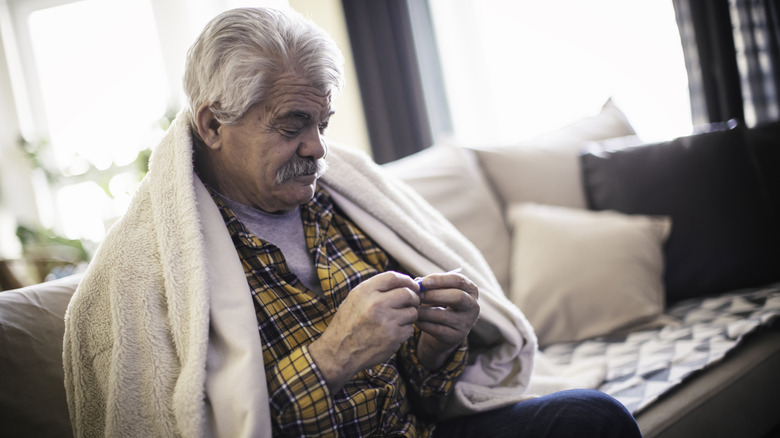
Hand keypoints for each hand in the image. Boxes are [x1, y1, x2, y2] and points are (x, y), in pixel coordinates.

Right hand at [309, 271, 419, 392]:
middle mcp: (376, 303)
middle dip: (413, 297)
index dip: (406, 280)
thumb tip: (404, 284)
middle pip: (407, 293)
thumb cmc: (348, 324)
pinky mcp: (393, 336)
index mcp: (365, 292)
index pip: (393, 277)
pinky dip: (405, 330)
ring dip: (409, 315)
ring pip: (412, 312)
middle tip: (412, 302)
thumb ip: (376, 289)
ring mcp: (386, 320)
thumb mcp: (355, 300)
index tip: (412, 285)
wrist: (339, 352)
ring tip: (398, 320)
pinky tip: (393, 333)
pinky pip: (409, 328)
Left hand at [415, 272, 478, 369]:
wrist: (445, 330)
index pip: (459, 281)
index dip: (441, 280)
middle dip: (434, 295)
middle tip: (418, 295)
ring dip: (424, 310)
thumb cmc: (441, 303)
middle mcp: (473, 306)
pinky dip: (423, 323)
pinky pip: (436, 329)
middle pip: (457, 297)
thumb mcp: (440, 292)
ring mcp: (466, 323)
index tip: (424, 282)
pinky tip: (415, 320)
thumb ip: (431, 286)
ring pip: (443, 315)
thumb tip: (417, 284)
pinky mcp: (456, 337)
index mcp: (470, 290)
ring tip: (412, 307)